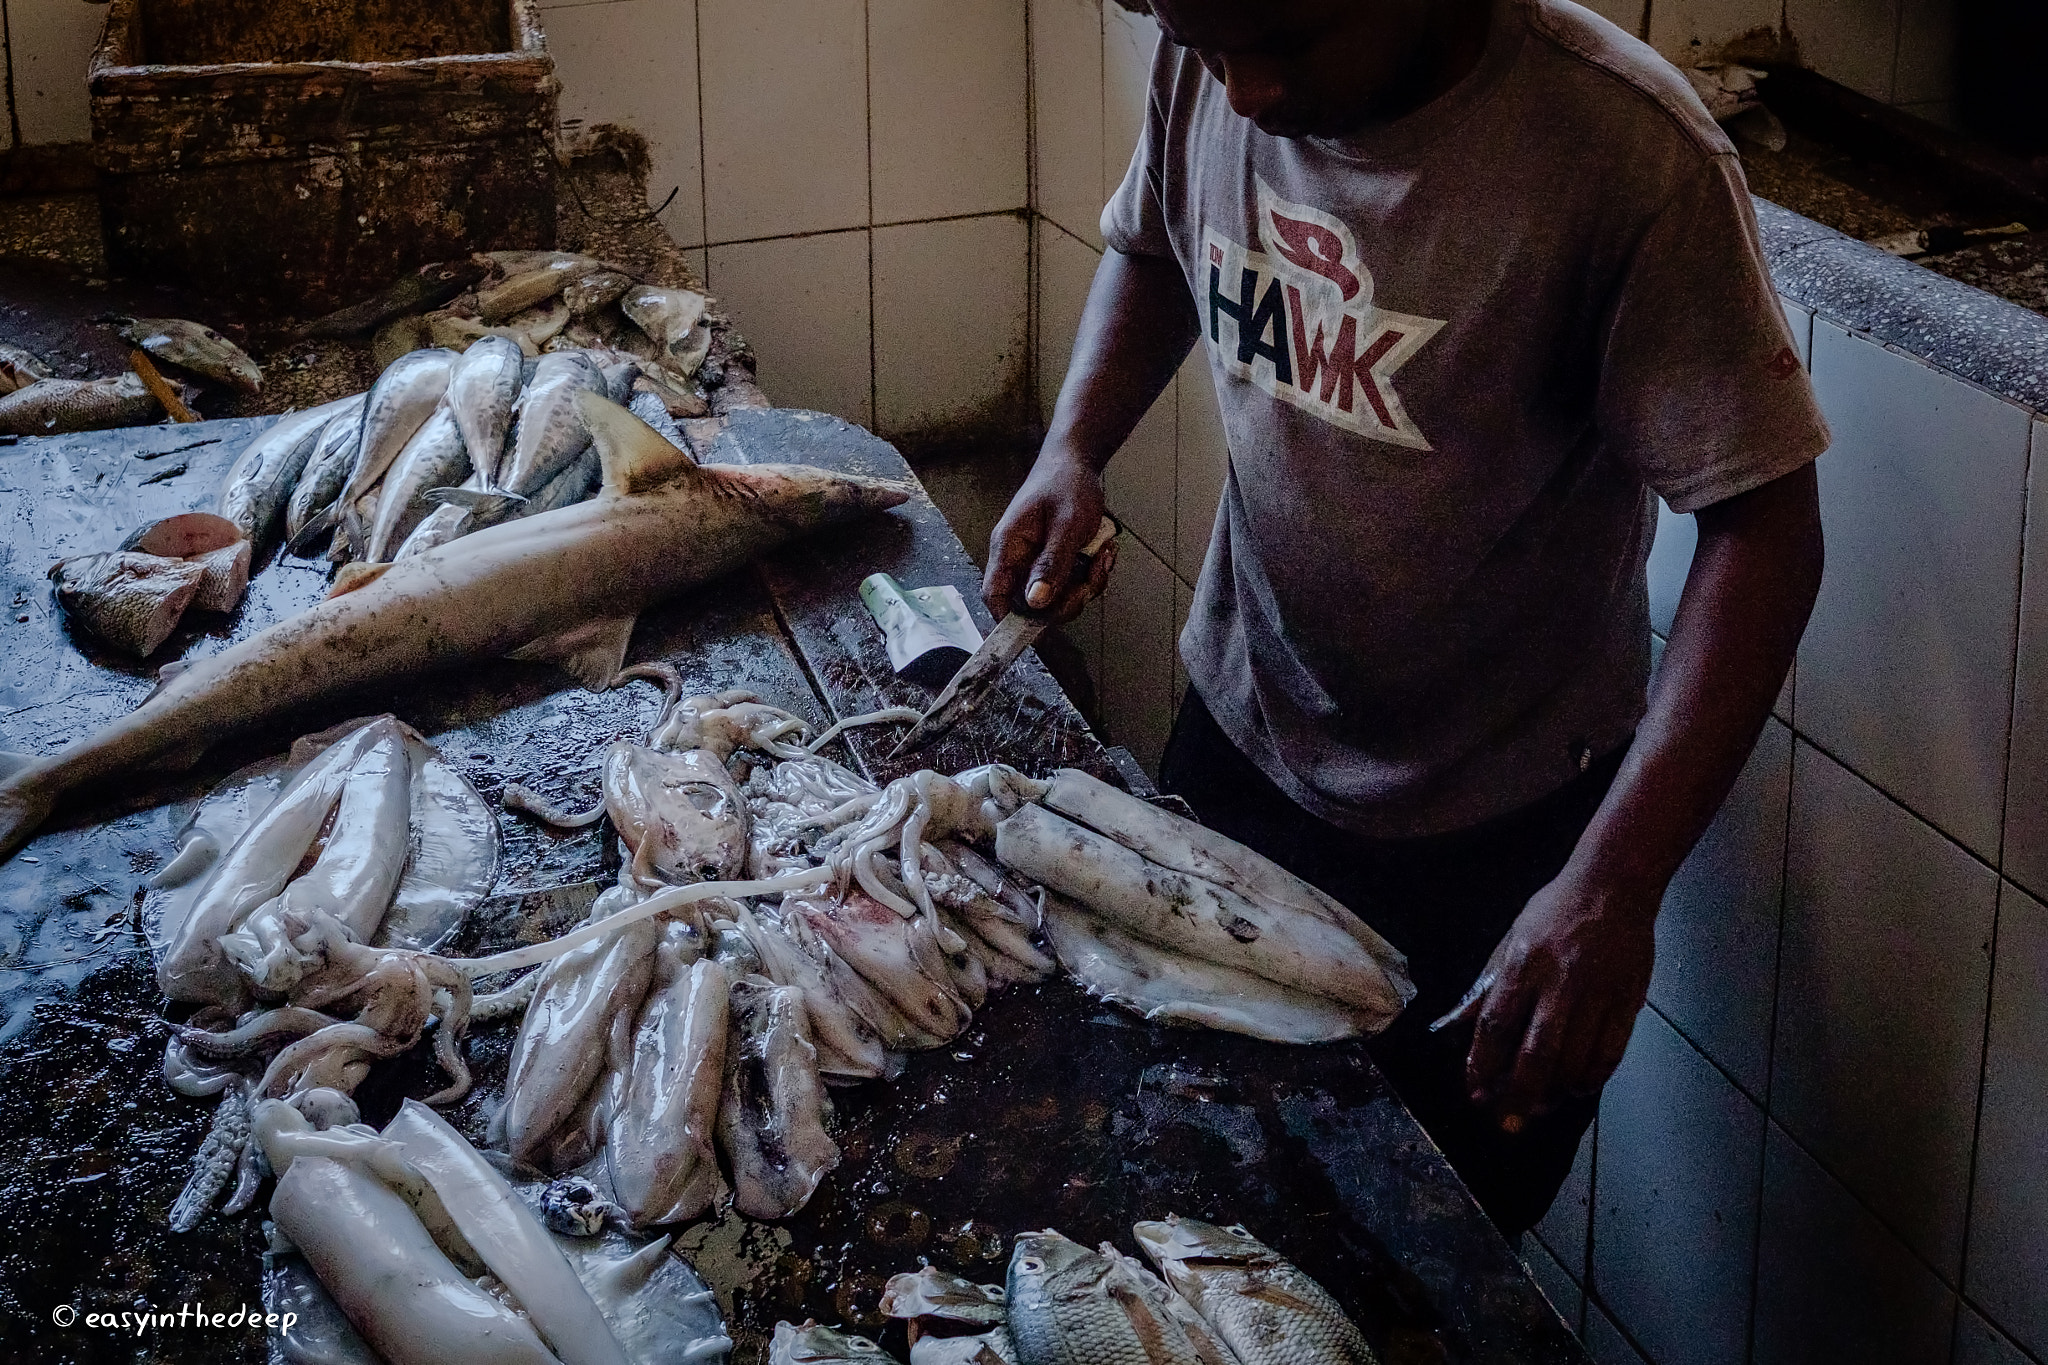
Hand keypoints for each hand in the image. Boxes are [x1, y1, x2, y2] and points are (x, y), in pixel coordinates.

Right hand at [982, 447, 1116, 622]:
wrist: (1077, 461)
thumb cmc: (1066, 484)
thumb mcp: (1066, 525)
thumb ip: (1051, 564)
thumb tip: (1036, 601)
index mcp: (1009, 548)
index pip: (995, 595)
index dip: (1010, 619)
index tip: (1039, 628)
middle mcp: (1018, 559)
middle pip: (1033, 605)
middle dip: (1067, 600)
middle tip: (1091, 578)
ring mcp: (1037, 561)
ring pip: (1057, 597)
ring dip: (1086, 585)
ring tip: (1102, 557)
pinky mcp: (1055, 561)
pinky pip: (1071, 584)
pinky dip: (1091, 575)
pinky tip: (1103, 553)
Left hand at [1432, 864, 1657, 1130]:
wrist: (1613, 885)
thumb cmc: (1554, 912)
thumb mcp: (1510, 941)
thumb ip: (1485, 988)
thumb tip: (1453, 1025)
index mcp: (1523, 965)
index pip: (1496, 1025)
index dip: (1483, 1064)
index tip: (1476, 1092)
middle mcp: (1558, 983)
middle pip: (1536, 1053)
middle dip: (1518, 1094)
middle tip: (1508, 1122)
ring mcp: (1597, 994)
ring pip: (1575, 1059)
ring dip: (1555, 1091)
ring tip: (1540, 1107)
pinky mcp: (1628, 1000)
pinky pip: (1610, 1051)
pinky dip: (1592, 1077)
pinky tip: (1577, 1088)